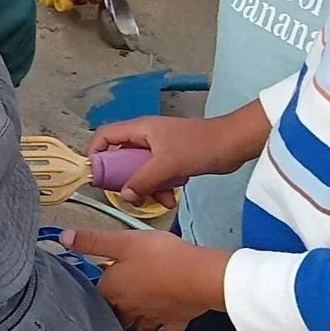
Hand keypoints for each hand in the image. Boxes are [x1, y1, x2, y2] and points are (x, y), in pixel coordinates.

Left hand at [62, 227, 229, 330]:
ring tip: (134, 312)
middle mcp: (129, 310)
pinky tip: (162, 328)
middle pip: (115, 315)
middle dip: (114, 309)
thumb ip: (93, 241)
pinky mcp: (176, 323)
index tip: (102, 280)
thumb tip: (63, 238)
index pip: (97, 295)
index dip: (99, 287)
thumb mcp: (122, 241)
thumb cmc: (159, 256)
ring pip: (137, 326)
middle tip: (116, 299)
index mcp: (113, 291)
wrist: (199, 276)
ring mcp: (153, 319)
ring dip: (134, 321)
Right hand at [88, 110, 260, 198]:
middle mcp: (145, 137)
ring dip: (145, 188)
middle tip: (130, 196)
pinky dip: (160, 188)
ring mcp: (159, 149)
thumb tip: (125, 196)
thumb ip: (143, 181)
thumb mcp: (167, 165)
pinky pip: (156, 176)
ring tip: (158, 201)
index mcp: (139, 130)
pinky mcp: (172, 159)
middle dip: (125, 179)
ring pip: (139, 171)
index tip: (97, 176)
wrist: (233, 144)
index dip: (95, 153)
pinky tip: (171, 198)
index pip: (105, 136)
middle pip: (121, 158)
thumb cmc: (200, 146)